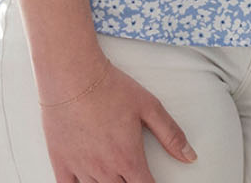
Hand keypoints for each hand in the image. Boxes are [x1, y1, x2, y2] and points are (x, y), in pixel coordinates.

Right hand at [40, 60, 195, 182]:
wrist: (73, 78)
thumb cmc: (111, 90)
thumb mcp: (150, 107)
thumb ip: (171, 134)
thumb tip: (190, 156)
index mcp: (128, 158)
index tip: (152, 180)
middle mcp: (104, 169)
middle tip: (133, 173)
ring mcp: (80, 168)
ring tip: (115, 175)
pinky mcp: (60, 162)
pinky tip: (88, 181)